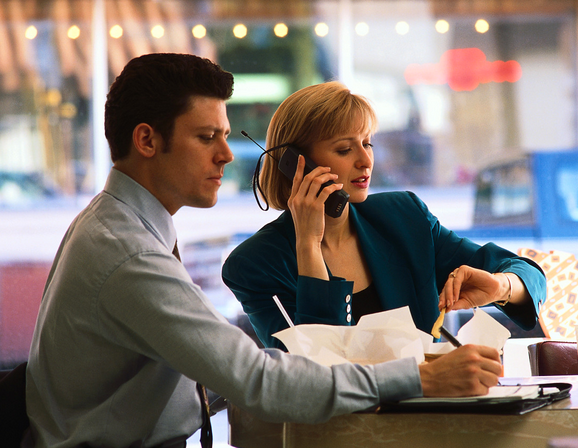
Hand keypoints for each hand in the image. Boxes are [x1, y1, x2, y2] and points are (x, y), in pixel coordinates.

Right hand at [287, 155, 342, 278]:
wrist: (306, 240)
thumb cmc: (305, 228)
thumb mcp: (299, 213)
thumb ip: (302, 201)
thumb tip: (315, 190)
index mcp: (292, 200)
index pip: (295, 179)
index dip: (299, 167)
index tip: (302, 158)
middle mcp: (297, 199)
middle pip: (308, 177)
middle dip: (319, 170)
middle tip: (327, 169)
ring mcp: (306, 202)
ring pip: (316, 181)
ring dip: (327, 176)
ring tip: (334, 176)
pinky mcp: (316, 207)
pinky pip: (326, 190)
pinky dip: (333, 186)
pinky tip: (338, 186)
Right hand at [419, 345, 501, 396]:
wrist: (429, 378)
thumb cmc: (441, 367)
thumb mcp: (458, 354)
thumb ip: (474, 356)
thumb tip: (492, 364)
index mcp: (470, 349)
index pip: (494, 353)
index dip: (496, 361)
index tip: (494, 366)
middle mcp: (474, 359)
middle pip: (497, 368)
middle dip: (493, 374)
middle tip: (485, 377)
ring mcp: (474, 372)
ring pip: (494, 380)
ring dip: (486, 383)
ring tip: (474, 382)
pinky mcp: (472, 386)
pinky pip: (485, 390)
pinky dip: (478, 391)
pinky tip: (468, 387)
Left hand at [438, 265, 503, 311]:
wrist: (494, 291)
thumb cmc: (481, 296)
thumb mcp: (466, 303)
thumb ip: (456, 305)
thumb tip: (446, 309)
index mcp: (455, 288)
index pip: (445, 293)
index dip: (442, 300)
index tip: (441, 309)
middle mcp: (455, 280)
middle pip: (445, 288)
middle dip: (444, 298)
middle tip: (445, 306)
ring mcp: (459, 275)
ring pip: (449, 283)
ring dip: (449, 294)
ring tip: (451, 303)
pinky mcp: (464, 270)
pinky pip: (456, 279)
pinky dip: (455, 288)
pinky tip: (456, 296)